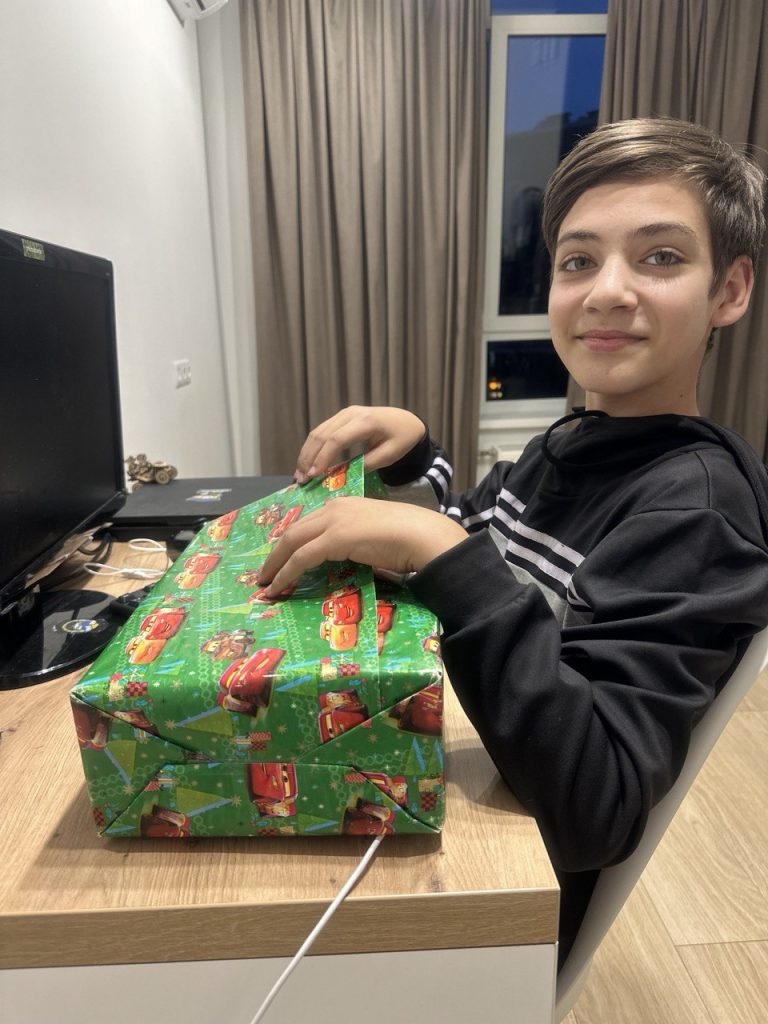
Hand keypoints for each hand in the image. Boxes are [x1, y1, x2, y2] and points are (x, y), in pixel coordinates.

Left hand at [258, 497, 467, 593]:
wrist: (422, 536)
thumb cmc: (408, 540)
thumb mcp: (375, 536)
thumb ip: (356, 541)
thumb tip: (347, 558)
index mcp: (345, 505)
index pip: (309, 523)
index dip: (292, 542)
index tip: (281, 559)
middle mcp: (335, 508)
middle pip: (294, 530)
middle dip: (276, 553)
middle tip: (265, 573)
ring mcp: (333, 521)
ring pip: (292, 541)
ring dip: (275, 564)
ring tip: (266, 583)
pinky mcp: (335, 538)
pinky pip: (301, 557)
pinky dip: (286, 573)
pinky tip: (278, 588)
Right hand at [295, 406, 424, 482]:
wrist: (406, 421)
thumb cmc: (401, 439)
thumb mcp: (389, 455)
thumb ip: (366, 464)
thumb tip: (340, 476)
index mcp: (366, 422)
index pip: (337, 439)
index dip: (323, 457)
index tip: (314, 476)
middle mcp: (351, 413)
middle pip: (322, 434)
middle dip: (309, 458)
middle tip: (301, 480)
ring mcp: (344, 413)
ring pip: (317, 432)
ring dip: (306, 454)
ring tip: (299, 475)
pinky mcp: (340, 417)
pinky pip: (321, 431)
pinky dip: (312, 448)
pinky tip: (307, 464)